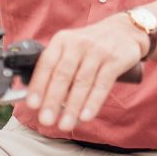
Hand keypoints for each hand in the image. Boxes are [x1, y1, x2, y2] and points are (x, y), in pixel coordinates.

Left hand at [23, 14, 145, 130]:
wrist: (125, 30)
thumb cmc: (91, 46)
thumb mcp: (71, 48)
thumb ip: (56, 69)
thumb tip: (39, 100)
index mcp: (62, 40)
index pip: (47, 63)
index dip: (38, 84)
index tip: (32, 104)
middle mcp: (78, 44)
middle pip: (63, 74)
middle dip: (53, 100)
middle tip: (46, 120)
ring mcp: (98, 51)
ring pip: (82, 82)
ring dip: (72, 106)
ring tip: (65, 125)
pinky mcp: (115, 60)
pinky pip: (102, 84)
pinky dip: (93, 102)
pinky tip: (86, 116)